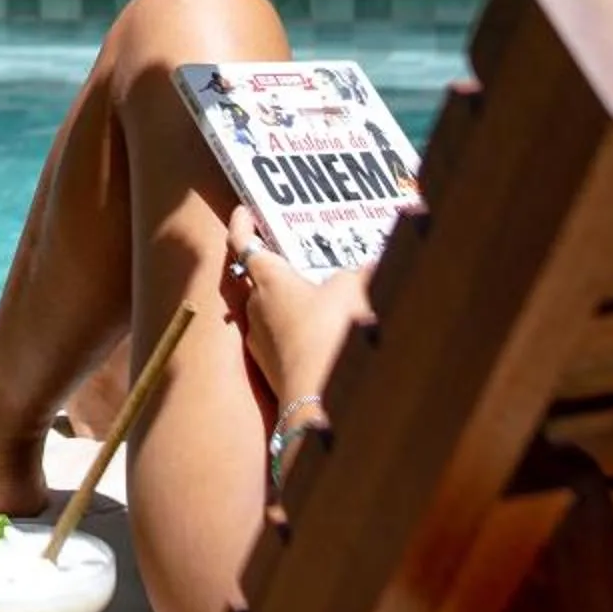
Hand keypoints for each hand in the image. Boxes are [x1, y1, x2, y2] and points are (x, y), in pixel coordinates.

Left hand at [227, 207, 374, 409]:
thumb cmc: (332, 333)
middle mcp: (256, 309)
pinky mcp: (274, 372)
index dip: (243, 224)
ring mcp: (262, 344)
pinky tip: (325, 338)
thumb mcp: (355, 290)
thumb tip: (370, 264)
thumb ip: (361, 273)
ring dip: (290, 304)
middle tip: (296, 255)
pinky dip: (299, 335)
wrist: (321, 401)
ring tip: (320, 297)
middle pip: (257, 279)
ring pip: (271, 314)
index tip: (242, 210)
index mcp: (268, 280)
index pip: (243, 243)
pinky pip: (284, 343)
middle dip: (276, 267)